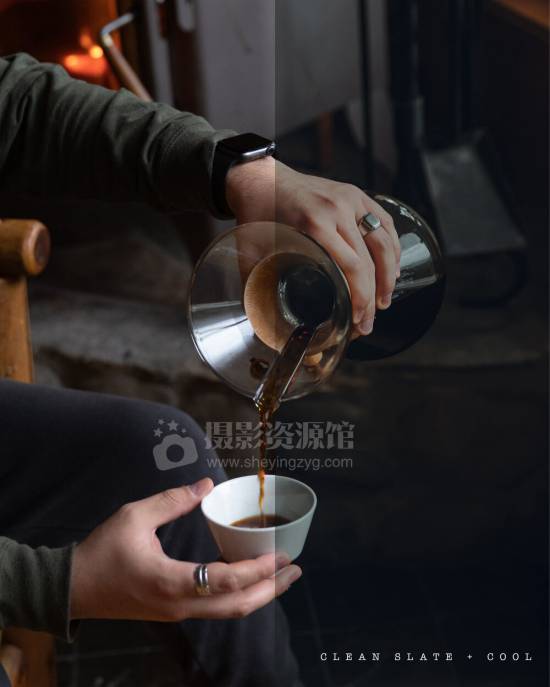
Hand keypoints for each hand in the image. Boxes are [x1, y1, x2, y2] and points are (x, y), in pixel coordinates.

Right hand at [70, 478, 300, 621]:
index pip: (225, 582)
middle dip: (271, 589)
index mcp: (171, 582)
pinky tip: (248, 576)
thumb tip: (206, 485)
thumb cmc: (102, 552)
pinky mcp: (174, 610)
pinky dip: (238, 593)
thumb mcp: (134, 517)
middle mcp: (180, 605)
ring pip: (228, 611)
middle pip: (237, 606)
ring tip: (281, 575)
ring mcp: (178, 612)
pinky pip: (215, 607)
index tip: (281, 555)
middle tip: (295, 569)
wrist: (74, 588)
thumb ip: (173, 501)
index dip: (258, 570)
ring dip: (258, 594)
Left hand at [226, 158, 400, 336]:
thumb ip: (256, 285)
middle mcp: (337, 209)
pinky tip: (393, 268)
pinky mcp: (356, 194)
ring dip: (389, 275)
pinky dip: (393, 247)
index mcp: (314, 224)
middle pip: (369, 260)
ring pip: (383, 241)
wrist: (259, 178)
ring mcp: (350, 199)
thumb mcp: (252, 250)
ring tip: (384, 300)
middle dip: (373, 296)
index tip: (357, 319)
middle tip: (368, 322)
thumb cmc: (255, 213)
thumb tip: (257, 322)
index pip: (352, 267)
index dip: (360, 297)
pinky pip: (384, 222)